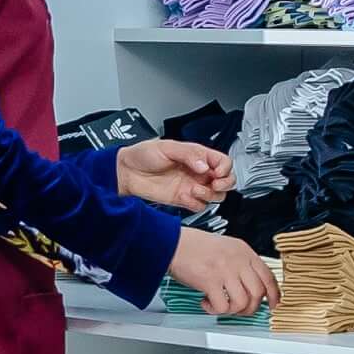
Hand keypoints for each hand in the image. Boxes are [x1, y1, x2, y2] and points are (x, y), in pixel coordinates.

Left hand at [116, 138, 235, 212]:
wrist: (127, 172)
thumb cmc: (143, 155)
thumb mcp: (167, 147)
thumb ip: (189, 154)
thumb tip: (204, 165)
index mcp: (197, 156)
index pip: (223, 162)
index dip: (225, 169)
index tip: (216, 172)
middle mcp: (198, 172)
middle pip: (226, 181)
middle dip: (225, 184)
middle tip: (214, 184)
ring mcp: (192, 186)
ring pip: (216, 196)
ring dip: (210, 195)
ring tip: (194, 189)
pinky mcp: (183, 199)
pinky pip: (200, 206)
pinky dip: (197, 204)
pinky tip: (186, 197)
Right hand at [168, 226, 276, 317]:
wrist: (173, 243)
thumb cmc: (194, 245)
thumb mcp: (225, 247)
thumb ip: (240, 263)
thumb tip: (248, 285)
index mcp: (243, 251)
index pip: (268, 276)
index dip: (274, 294)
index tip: (272, 304)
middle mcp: (237, 260)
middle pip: (258, 293)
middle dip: (251, 308)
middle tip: (239, 309)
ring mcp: (225, 270)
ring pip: (243, 302)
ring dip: (233, 311)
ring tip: (221, 306)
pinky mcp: (210, 281)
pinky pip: (222, 306)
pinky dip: (215, 310)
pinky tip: (206, 303)